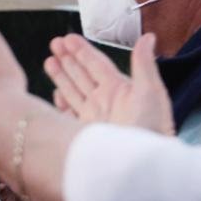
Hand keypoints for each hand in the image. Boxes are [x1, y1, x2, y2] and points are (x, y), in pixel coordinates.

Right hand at [44, 33, 173, 134]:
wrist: (141, 164)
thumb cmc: (152, 129)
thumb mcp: (150, 92)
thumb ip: (144, 64)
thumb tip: (148, 36)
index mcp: (119, 89)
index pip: (96, 64)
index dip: (82, 50)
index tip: (68, 38)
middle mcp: (104, 101)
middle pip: (82, 74)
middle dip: (68, 58)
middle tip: (54, 43)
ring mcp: (93, 117)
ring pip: (73, 90)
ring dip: (61, 76)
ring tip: (48, 61)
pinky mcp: (84, 133)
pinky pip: (69, 113)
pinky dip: (61, 103)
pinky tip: (55, 94)